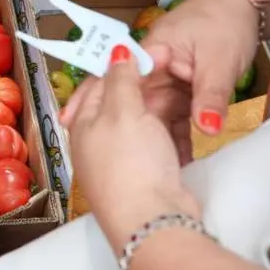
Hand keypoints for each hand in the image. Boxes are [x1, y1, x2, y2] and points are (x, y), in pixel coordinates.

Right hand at [62, 0, 259, 162]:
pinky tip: (172, 161)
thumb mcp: (219, 61)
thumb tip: (206, 130)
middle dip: (113, 126)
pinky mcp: (183, 92)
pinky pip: (172, 118)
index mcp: (152, 52)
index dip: (94, 99)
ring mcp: (168, 81)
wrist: (248, 9)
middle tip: (101, 155)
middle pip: (129, 99)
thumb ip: (210, 95)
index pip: (116, 77)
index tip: (76, 122)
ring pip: (150, 113)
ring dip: (145, 138)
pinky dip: (172, 138)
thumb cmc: (225, 23)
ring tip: (135, 169)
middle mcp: (154, 68)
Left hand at [66, 46, 200, 253]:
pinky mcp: (146, 175)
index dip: (119, 65)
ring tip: (183, 93)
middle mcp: (97, 141)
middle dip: (144, 88)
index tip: (145, 51)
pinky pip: (158, 146)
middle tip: (172, 69)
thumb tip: (115, 50)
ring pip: (142, 124)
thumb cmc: (131, 162)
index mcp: (84, 122)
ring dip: (160, 112)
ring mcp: (121, 160)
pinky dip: (170, 136)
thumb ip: (121, 80)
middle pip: (120, 103)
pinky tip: (185, 126)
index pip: (97, 83)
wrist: (153, 219)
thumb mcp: (123, 111)